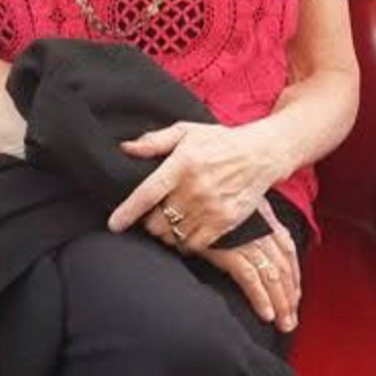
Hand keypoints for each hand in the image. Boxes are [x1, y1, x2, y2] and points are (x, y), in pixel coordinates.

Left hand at [108, 119, 278, 250]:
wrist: (261, 154)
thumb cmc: (220, 141)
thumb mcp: (186, 131)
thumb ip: (154, 141)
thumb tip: (126, 148)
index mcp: (182, 164)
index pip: (148, 193)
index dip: (127, 211)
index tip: (114, 224)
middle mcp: (196, 188)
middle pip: (157, 221)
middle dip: (148, 221)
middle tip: (153, 213)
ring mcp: (212, 208)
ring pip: (173, 235)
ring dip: (165, 232)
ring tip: (169, 221)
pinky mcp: (225, 222)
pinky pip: (194, 244)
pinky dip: (184, 242)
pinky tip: (185, 230)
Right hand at [189, 200, 301, 332]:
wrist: (186, 200)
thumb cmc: (209, 204)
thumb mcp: (239, 207)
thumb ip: (252, 222)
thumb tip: (257, 243)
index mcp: (265, 219)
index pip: (288, 250)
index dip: (294, 276)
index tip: (295, 296)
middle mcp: (260, 231)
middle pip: (283, 268)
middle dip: (290, 297)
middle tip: (291, 321)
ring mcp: (246, 241)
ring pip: (272, 277)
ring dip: (281, 303)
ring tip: (283, 324)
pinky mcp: (229, 251)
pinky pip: (250, 279)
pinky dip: (260, 298)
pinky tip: (266, 314)